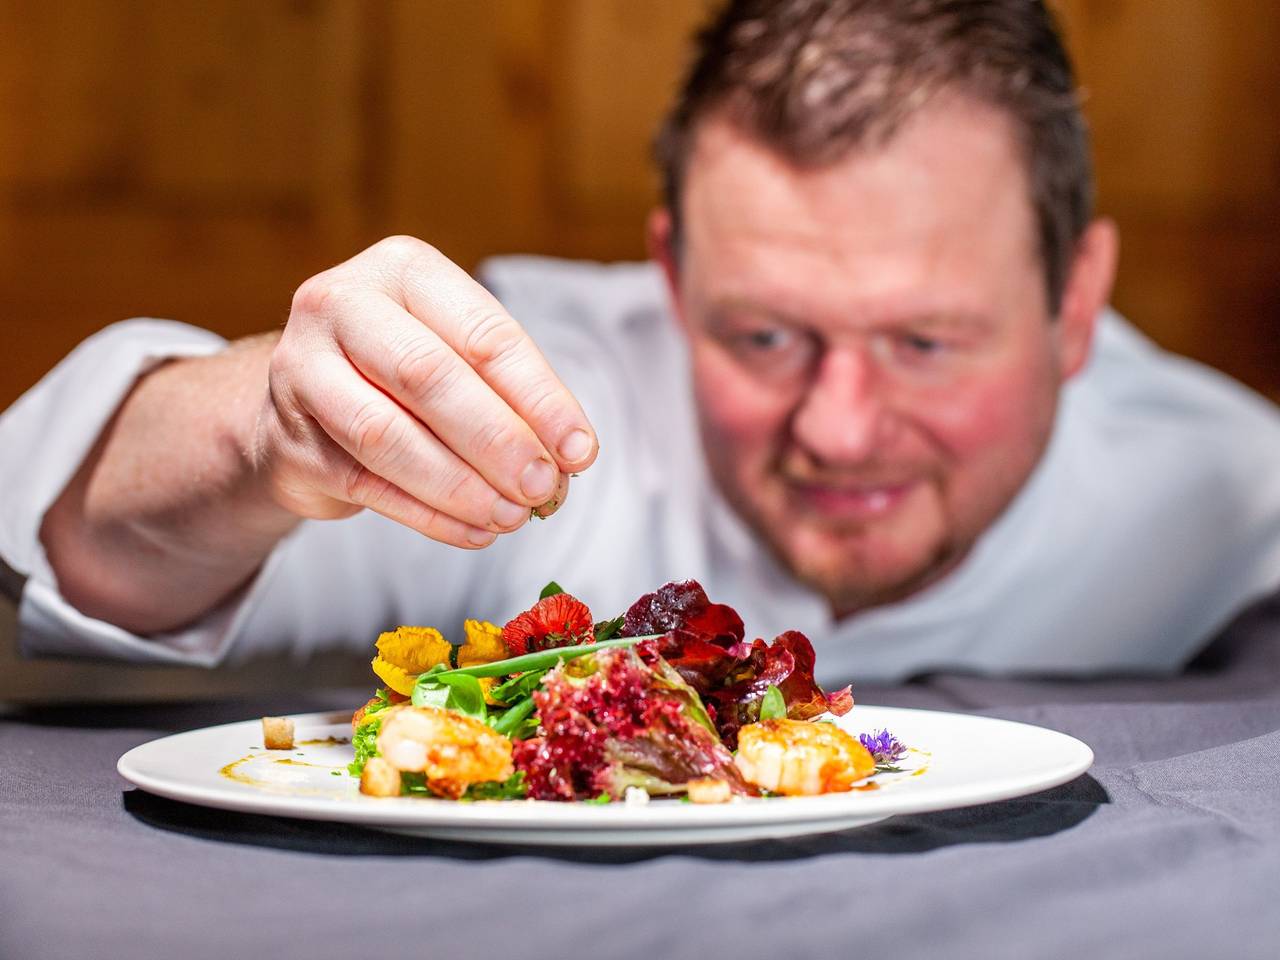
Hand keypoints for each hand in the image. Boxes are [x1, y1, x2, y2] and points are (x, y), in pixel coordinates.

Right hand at [254, 236, 596, 547]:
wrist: (302, 402)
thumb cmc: (403, 372)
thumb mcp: (458, 355)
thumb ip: (511, 396)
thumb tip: (569, 457)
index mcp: (401, 269)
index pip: (483, 333)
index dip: (539, 397)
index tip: (580, 451)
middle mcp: (340, 305)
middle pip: (428, 376)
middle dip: (497, 440)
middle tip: (544, 487)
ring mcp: (301, 370)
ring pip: (387, 436)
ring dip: (462, 486)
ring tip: (513, 517)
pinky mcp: (287, 440)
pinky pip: (367, 485)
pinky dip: (430, 516)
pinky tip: (475, 531)